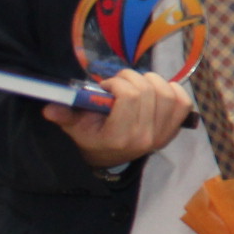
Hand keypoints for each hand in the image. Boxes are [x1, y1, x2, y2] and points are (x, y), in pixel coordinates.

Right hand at [43, 67, 192, 169]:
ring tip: (136, 85)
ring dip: (151, 81)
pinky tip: (156, 90)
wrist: (109, 155)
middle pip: (148, 91)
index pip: (130, 96)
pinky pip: (183, 102)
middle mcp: (145, 138)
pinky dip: (172, 90)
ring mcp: (162, 135)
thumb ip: (65, 115)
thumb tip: (50, 108)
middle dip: (132, 78)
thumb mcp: (74, 127)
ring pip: (167, 93)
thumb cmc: (92, 136)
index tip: (107, 86)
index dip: (118, 83)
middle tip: (119, 83)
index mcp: (120, 137)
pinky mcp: (173, 130)